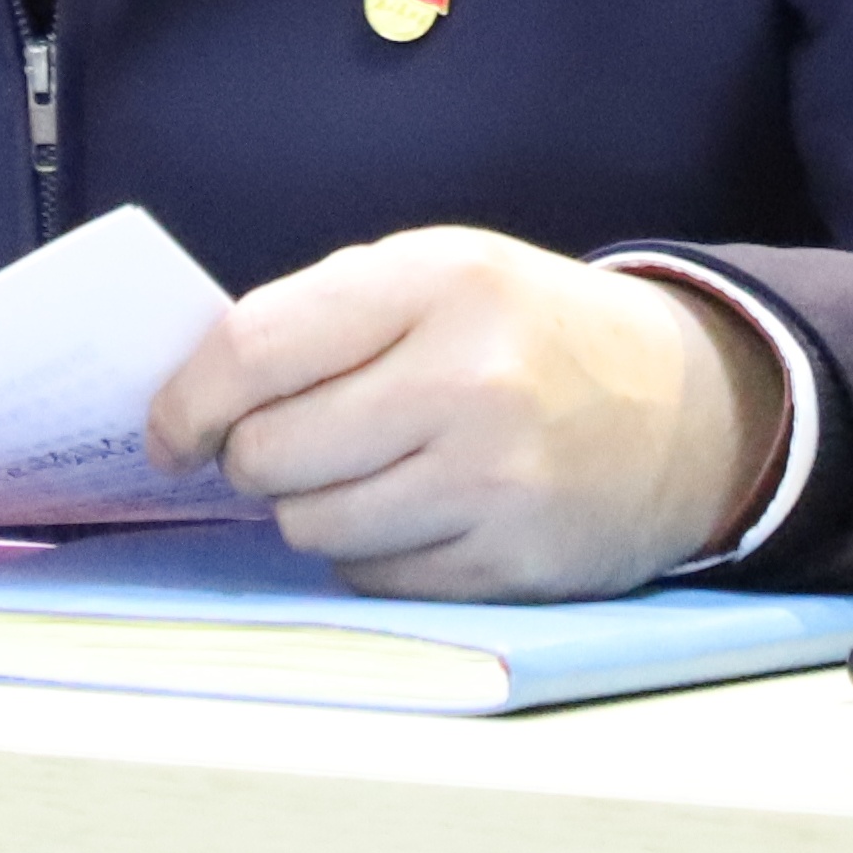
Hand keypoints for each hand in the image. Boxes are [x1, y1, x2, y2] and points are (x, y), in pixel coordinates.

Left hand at [141, 227, 787, 600]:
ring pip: (314, 528)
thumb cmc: (529, 332)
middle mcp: (466, 380)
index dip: (186, 401)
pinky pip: (374, 580)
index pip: (254, 350)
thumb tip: (195, 394)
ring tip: (353, 476)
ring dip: (308, 511)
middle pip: (272, 453)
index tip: (166, 430)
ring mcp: (494, 481)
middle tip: (269, 451)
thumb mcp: (439, 272)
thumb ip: (324, 315)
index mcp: (435, 281)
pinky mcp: (513, 565)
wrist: (687, 408)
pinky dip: (369, 557)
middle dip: (247, 460)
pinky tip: (409, 514)